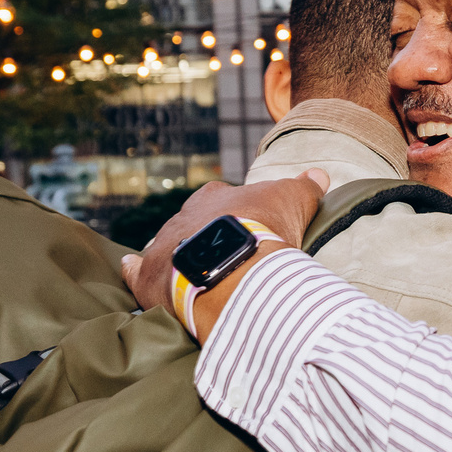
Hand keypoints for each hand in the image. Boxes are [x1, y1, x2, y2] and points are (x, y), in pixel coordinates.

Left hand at [117, 172, 325, 342]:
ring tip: (196, 275)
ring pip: (168, 247)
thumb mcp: (293, 200)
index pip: (223, 200)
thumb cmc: (264, 230)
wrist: (235, 269)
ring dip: (180, 257)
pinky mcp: (150, 277)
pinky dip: (134, 271)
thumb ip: (305, 186)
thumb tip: (319, 173)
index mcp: (215, 198)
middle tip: (226, 258)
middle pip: (194, 225)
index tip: (250, 230)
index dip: (238, 215)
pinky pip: (136, 271)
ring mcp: (164, 246)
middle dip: (207, 238)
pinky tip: (132, 270)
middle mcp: (183, 216)